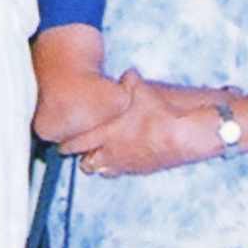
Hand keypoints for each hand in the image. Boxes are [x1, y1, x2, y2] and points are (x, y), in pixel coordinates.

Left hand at [64, 73, 219, 176]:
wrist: (185, 135)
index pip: (76, 143)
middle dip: (79, 154)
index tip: (62, 139)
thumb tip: (126, 75)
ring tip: (98, 151)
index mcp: (106, 133)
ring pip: (101, 170)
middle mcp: (112, 153)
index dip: (66, 142)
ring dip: (97, 161)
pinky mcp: (141, 170)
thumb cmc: (161, 112)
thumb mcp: (142, 89)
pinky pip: (121, 171)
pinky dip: (117, 165)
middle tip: (75, 147)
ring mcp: (127, 164)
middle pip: (85, 162)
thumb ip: (128, 82)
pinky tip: (122, 155)